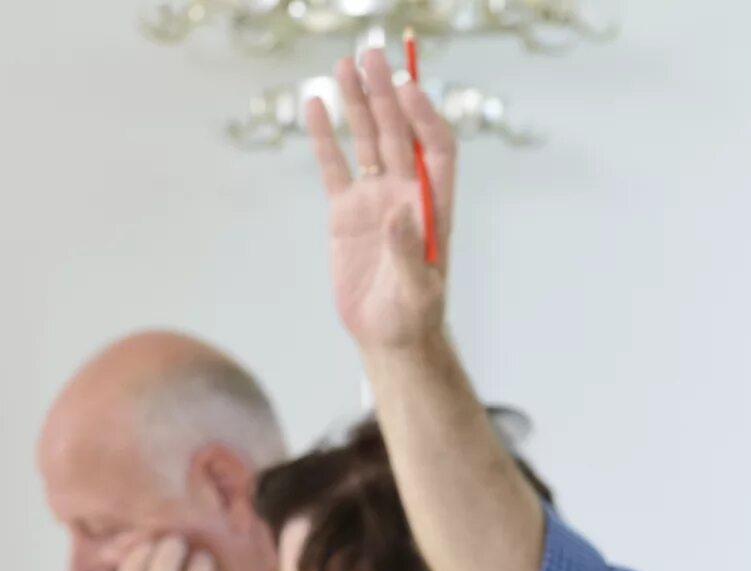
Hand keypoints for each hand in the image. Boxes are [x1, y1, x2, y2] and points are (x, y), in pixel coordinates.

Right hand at [305, 47, 455, 351]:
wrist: (387, 336)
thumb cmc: (413, 316)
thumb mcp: (417, 290)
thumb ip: (410, 251)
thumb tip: (400, 214)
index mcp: (433, 207)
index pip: (435, 150)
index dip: (425, 118)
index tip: (408, 89)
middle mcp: (405, 194)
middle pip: (398, 133)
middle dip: (386, 95)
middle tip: (371, 56)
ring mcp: (374, 199)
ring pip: (366, 141)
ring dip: (358, 103)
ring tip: (344, 64)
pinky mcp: (345, 211)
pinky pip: (334, 165)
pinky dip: (324, 136)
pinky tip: (315, 104)